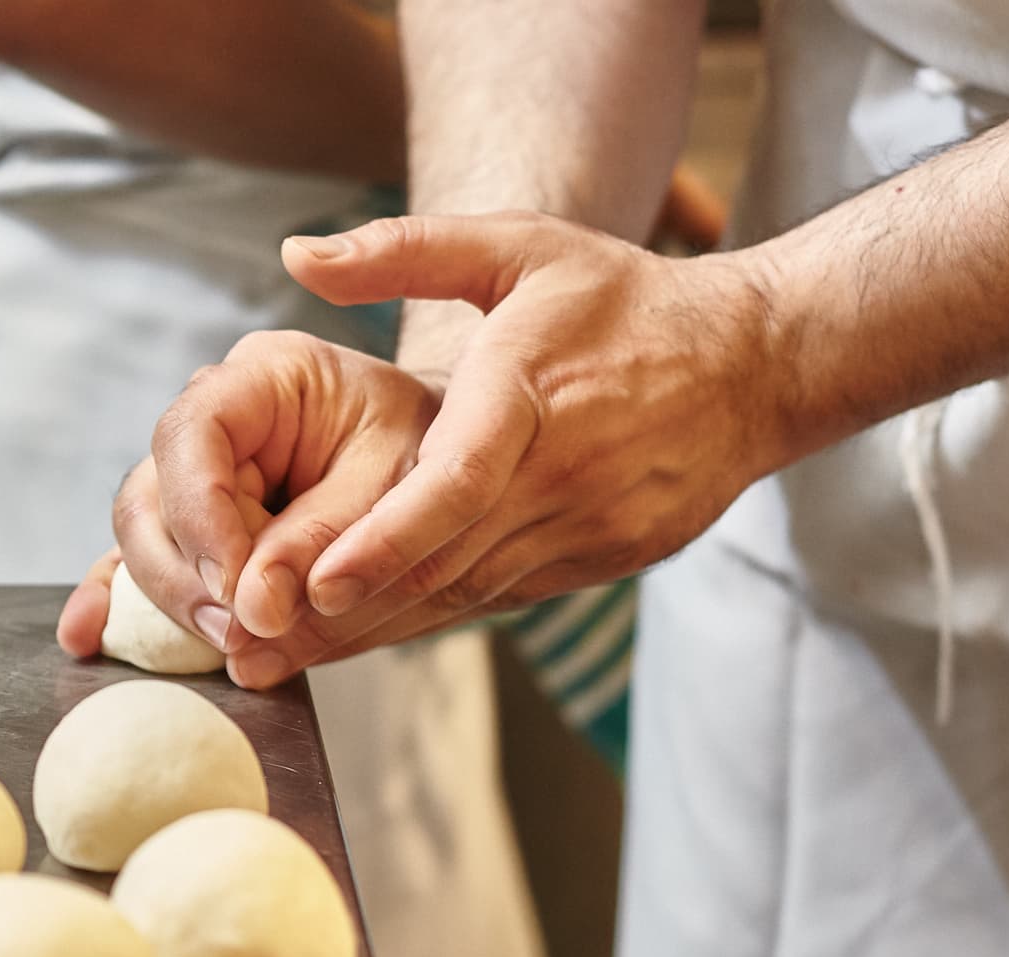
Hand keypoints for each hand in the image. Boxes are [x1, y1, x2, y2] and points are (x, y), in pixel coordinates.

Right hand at [66, 336, 440, 682]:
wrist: (458, 467)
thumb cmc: (434, 452)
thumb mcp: (398, 484)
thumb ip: (324, 540)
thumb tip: (252, 612)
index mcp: (264, 378)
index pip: (193, 434)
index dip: (199, 515)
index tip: (233, 585)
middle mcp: (215, 423)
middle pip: (151, 497)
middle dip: (183, 574)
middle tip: (234, 631)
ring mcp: (197, 481)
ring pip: (143, 539)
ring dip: (170, 601)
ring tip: (225, 644)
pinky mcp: (197, 533)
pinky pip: (144, 566)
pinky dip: (122, 606)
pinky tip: (88, 640)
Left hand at [148, 211, 793, 686]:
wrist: (756, 364)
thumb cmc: (623, 299)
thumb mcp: (520, 247)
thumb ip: (403, 249)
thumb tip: (292, 254)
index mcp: (534, 396)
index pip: (457, 481)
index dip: (384, 539)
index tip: (317, 581)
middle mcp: (562, 476)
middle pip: (443, 560)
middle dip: (345, 610)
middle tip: (252, 647)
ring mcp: (585, 529)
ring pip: (464, 594)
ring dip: (374, 629)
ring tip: (281, 658)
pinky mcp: (596, 562)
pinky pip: (497, 599)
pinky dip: (427, 619)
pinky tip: (360, 637)